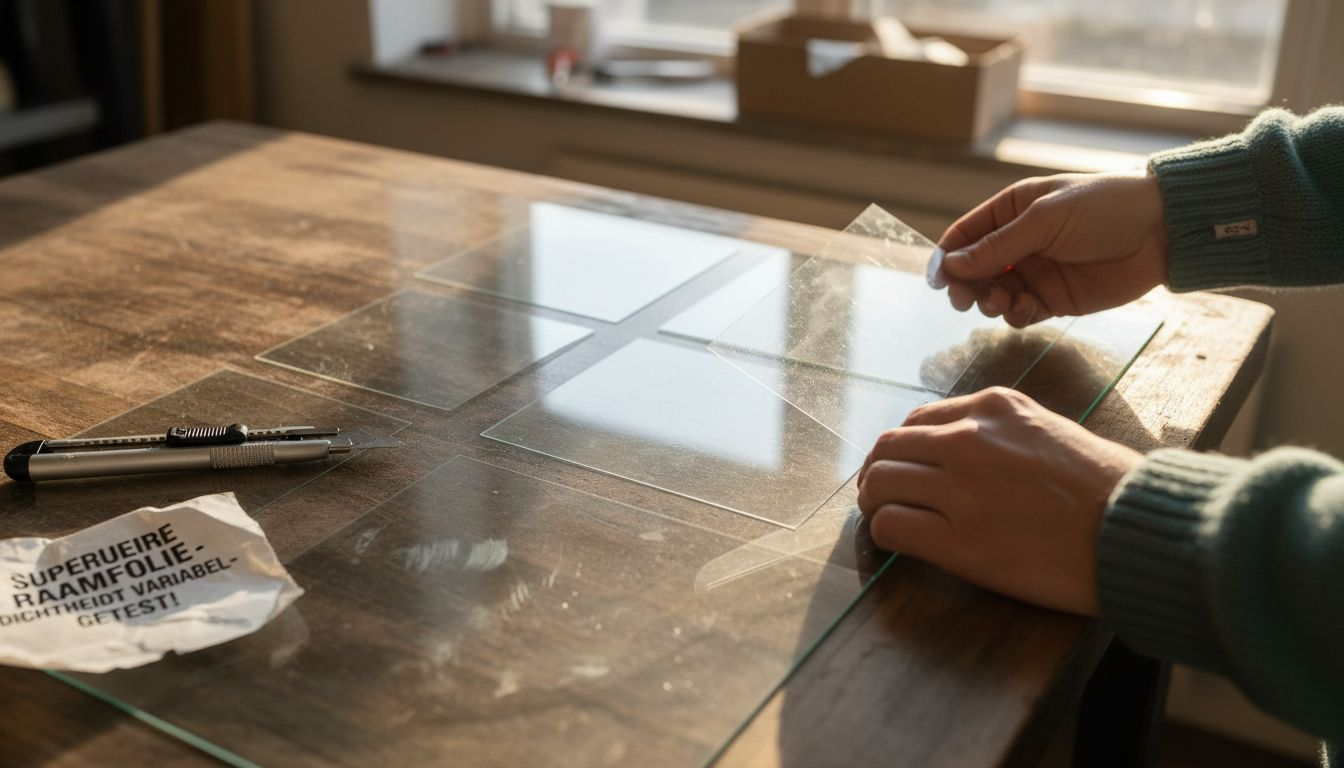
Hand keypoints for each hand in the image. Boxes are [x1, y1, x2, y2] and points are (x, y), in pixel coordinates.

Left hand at [855, 387, 1141, 614]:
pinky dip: (882, 533)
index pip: (919, 419)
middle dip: (878, 472)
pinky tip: (894, 543)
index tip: (906, 469)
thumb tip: (960, 450)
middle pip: (889, 447)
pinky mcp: (958, 540)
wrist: (1138, 532)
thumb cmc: (1110, 488)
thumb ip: (1002, 432)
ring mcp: (960, 489)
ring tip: (881, 518)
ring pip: (879, 482)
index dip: (904, 448)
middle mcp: (969, 439)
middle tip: (880, 496)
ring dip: (873, 501)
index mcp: (994, 407)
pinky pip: (891, 525)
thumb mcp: (1052, 430)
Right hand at [937, 172, 1167, 327]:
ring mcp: (1036, 272)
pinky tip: (1025, 309)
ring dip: (991, 302)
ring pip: (994, 295)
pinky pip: (1021, 313)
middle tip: (965, 300)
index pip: (965, 236)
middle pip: (973, 271)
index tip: (939, 281)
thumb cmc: (1103, 207)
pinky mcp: (1054, 299)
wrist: (1161, 231)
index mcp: (1011, 211)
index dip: (947, 258)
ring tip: (1004, 301)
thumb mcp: (1044, 220)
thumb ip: (997, 246)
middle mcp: (1018, 243)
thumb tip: (951, 265)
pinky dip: (1015, 316)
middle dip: (966, 286)